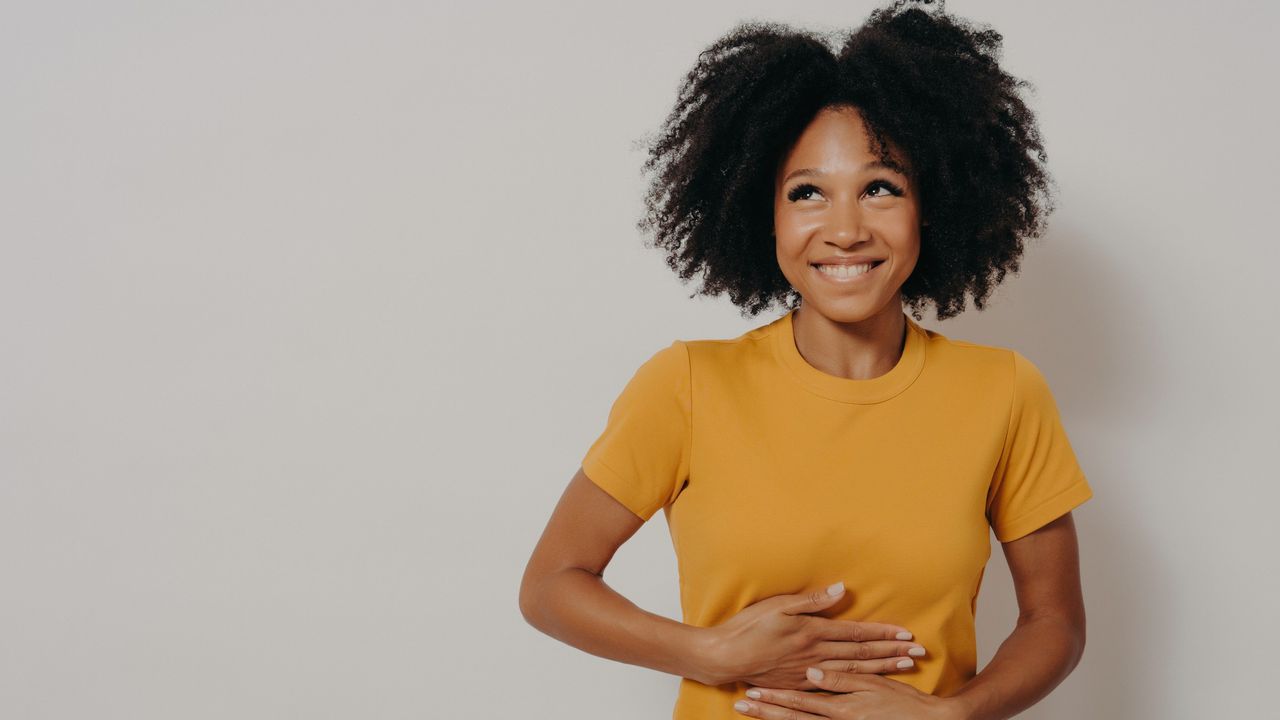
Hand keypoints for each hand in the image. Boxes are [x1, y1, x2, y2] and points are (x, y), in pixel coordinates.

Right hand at [698, 581, 926, 688]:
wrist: (725, 657)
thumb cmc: (748, 628)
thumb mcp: (778, 605)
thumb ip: (812, 600)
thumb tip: (840, 590)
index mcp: (813, 632)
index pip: (857, 633)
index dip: (884, 633)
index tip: (907, 634)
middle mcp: (816, 654)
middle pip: (862, 654)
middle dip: (892, 652)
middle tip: (918, 653)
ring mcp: (810, 672)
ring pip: (854, 672)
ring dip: (882, 668)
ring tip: (905, 667)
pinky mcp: (800, 684)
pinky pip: (836, 685)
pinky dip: (857, 685)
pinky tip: (870, 685)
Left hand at [731, 667, 967, 719]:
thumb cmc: (901, 704)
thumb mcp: (872, 687)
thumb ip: (841, 679)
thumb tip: (813, 672)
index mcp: (841, 708)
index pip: (799, 701)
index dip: (774, 697)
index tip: (750, 691)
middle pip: (793, 717)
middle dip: (765, 711)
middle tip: (740, 703)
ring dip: (774, 718)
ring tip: (750, 710)